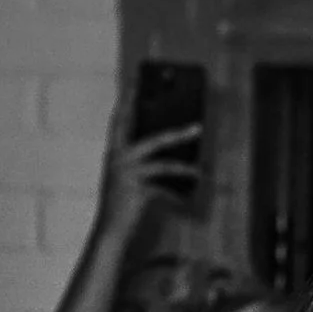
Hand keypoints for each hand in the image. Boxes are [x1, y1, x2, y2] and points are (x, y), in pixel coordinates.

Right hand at [97, 110, 200, 242]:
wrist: (110, 230)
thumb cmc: (120, 204)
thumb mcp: (125, 178)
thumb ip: (138, 162)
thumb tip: (167, 152)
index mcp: (113, 152)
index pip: (119, 120)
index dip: (127, 100)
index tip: (135, 82)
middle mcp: (119, 158)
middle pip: (153, 139)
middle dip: (177, 133)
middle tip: (198, 125)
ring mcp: (128, 174)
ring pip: (164, 162)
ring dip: (186, 166)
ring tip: (202, 168)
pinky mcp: (138, 189)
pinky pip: (166, 186)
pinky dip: (179, 191)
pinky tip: (191, 191)